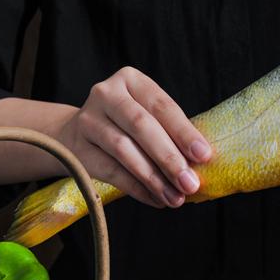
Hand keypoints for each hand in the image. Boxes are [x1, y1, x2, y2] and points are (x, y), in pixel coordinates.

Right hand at [55, 67, 211, 208]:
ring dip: (154, 178)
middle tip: (190, 183)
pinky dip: (137, 188)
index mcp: (130, 80)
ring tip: (175, 197)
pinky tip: (156, 199)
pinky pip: (111, 171)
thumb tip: (200, 164)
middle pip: (141, 126)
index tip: (204, 155)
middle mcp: (106, 94)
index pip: (161, 106)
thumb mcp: (148, 116)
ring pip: (124, 150)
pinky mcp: (77, 148)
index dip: (184, 131)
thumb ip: (171, 133)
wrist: (76, 135)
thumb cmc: (126, 125)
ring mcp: (87, 120)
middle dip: (169, 157)